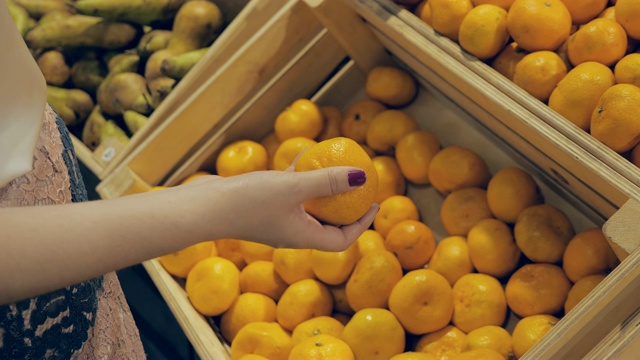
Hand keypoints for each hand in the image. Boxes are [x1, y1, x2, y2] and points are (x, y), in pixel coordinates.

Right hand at [179, 167, 378, 250]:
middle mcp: (292, 232)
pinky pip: (290, 193)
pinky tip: (304, 156)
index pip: (341, 239)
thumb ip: (328, 181)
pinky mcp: (262, 205)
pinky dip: (300, 178)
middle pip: (328, 224)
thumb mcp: (294, 187)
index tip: (373, 203)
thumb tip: (364, 176)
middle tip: (359, 184)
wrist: (202, 208)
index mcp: (302, 237)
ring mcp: (276, 219)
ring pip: (308, 206)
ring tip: (336, 167)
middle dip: (346, 206)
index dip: (361, 225)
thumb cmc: (248, 202)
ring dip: (323, 189)